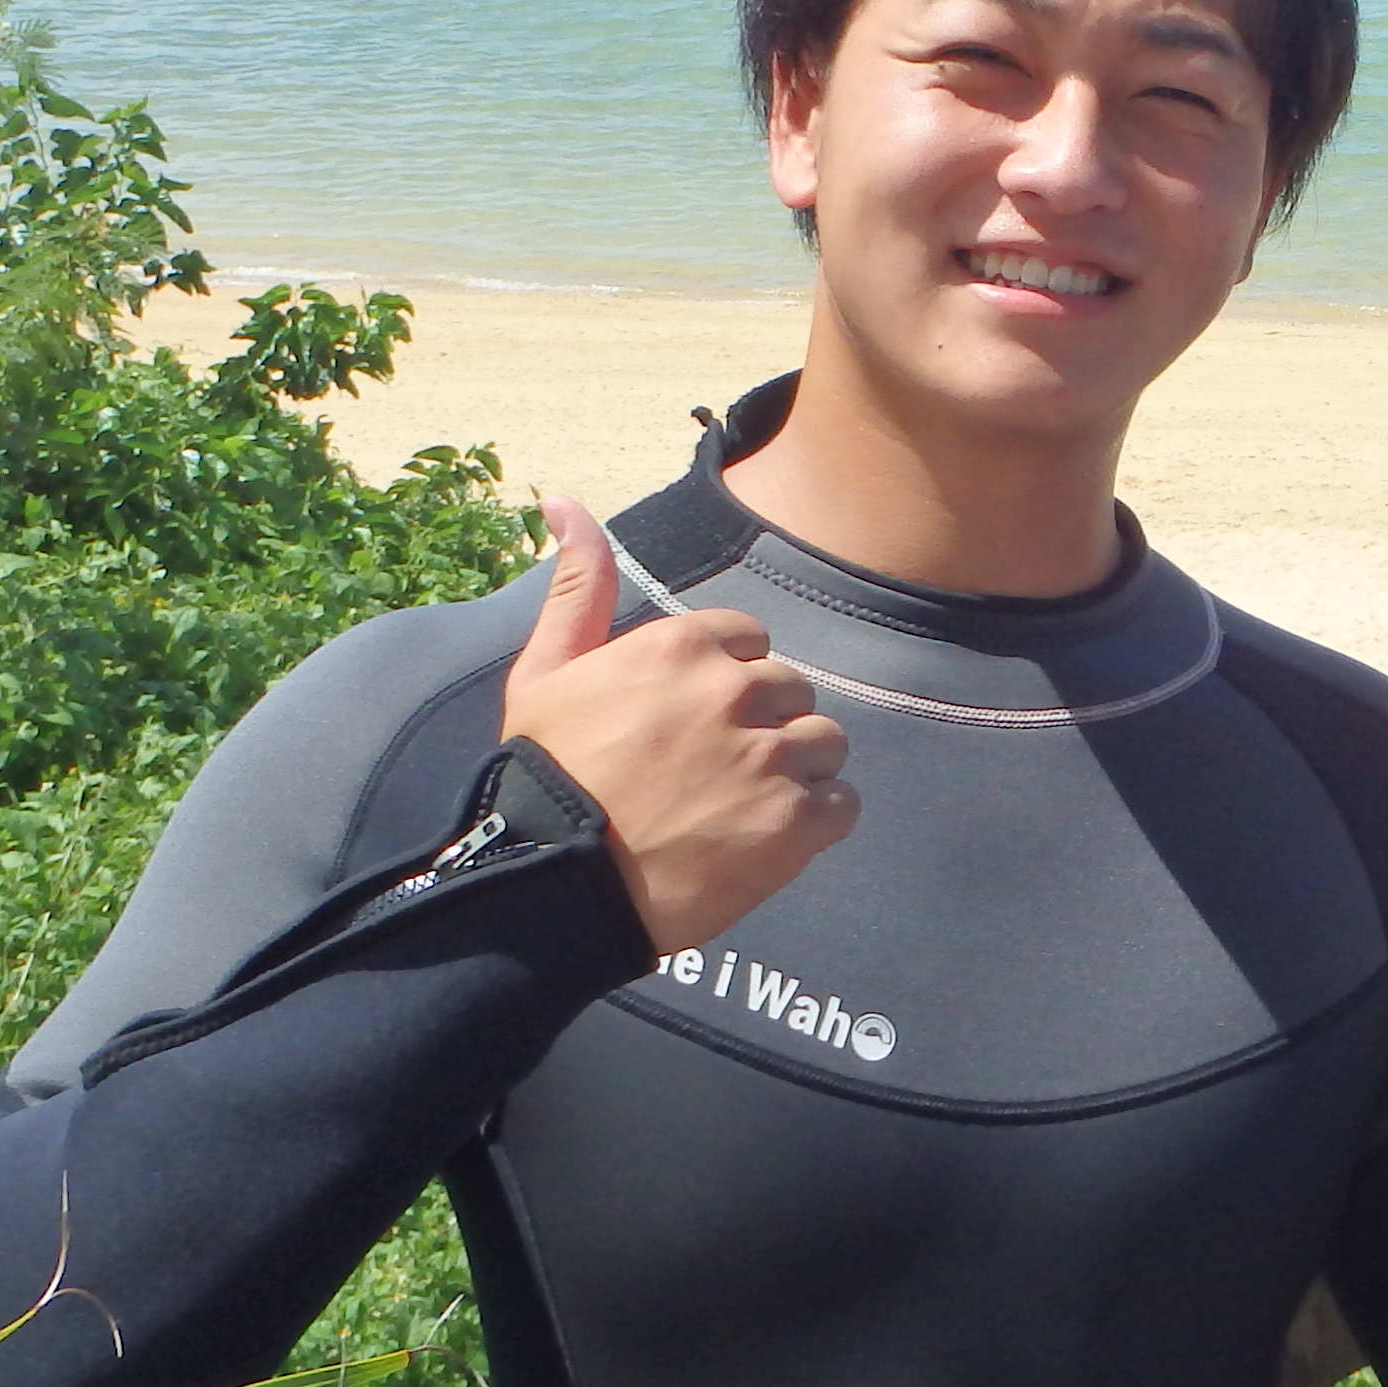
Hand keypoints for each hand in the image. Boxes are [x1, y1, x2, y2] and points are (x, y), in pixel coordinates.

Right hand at [500, 494, 855, 952]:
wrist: (556, 888)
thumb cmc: (546, 779)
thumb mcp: (546, 673)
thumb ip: (577, 585)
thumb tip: (563, 498)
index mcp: (684, 646)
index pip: (750, 641)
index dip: (725, 682)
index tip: (691, 723)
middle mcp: (737, 692)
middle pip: (792, 692)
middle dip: (763, 726)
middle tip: (713, 772)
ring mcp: (772, 758)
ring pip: (825, 744)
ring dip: (796, 772)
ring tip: (741, 807)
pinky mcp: (796, 824)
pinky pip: (842, 805)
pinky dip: (814, 823)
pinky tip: (763, 840)